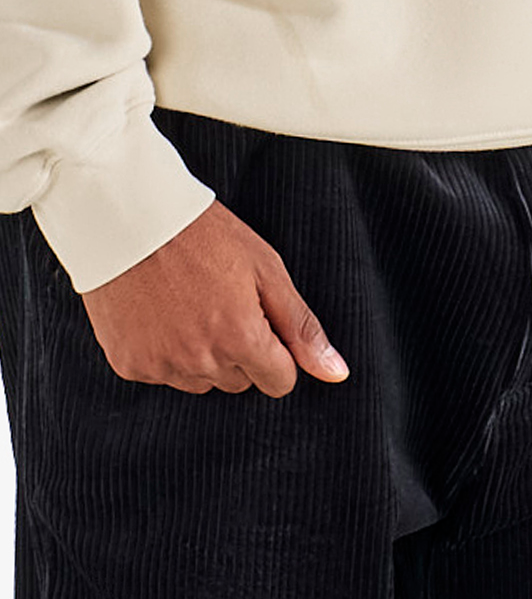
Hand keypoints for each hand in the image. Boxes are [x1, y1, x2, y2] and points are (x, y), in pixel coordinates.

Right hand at [80, 196, 349, 395]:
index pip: (279, 381)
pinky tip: (158, 311)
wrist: (128, 216)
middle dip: (238, 349)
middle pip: (239, 381)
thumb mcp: (265, 267)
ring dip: (201, 353)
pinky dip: (163, 349)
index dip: (275, 350)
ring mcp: (163, 366)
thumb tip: (337, 374)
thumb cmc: (202, 234)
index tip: (258, 318)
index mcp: (241, 339)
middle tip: (218, 299)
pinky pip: (162, 373)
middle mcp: (202, 362)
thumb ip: (301, 326)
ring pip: (200, 381)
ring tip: (186, 301)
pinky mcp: (130, 365)